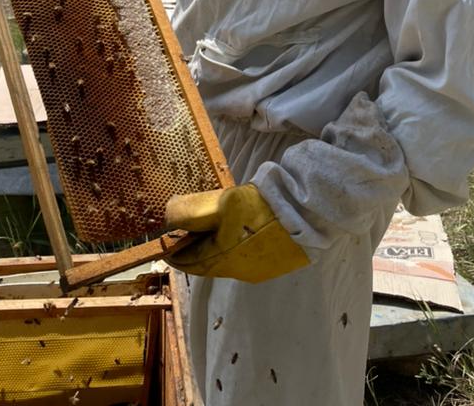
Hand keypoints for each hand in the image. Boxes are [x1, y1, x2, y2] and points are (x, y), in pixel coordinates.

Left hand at [164, 183, 309, 283]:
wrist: (307, 213)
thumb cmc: (263, 207)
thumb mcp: (223, 202)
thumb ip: (194, 211)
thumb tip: (168, 216)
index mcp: (223, 259)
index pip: (191, 262)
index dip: (177, 254)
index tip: (166, 247)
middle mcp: (238, 271)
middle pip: (209, 265)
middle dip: (195, 253)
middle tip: (186, 238)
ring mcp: (257, 272)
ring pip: (227, 264)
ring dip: (215, 251)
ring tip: (211, 234)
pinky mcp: (273, 266)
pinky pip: (245, 261)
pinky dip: (234, 251)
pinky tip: (240, 235)